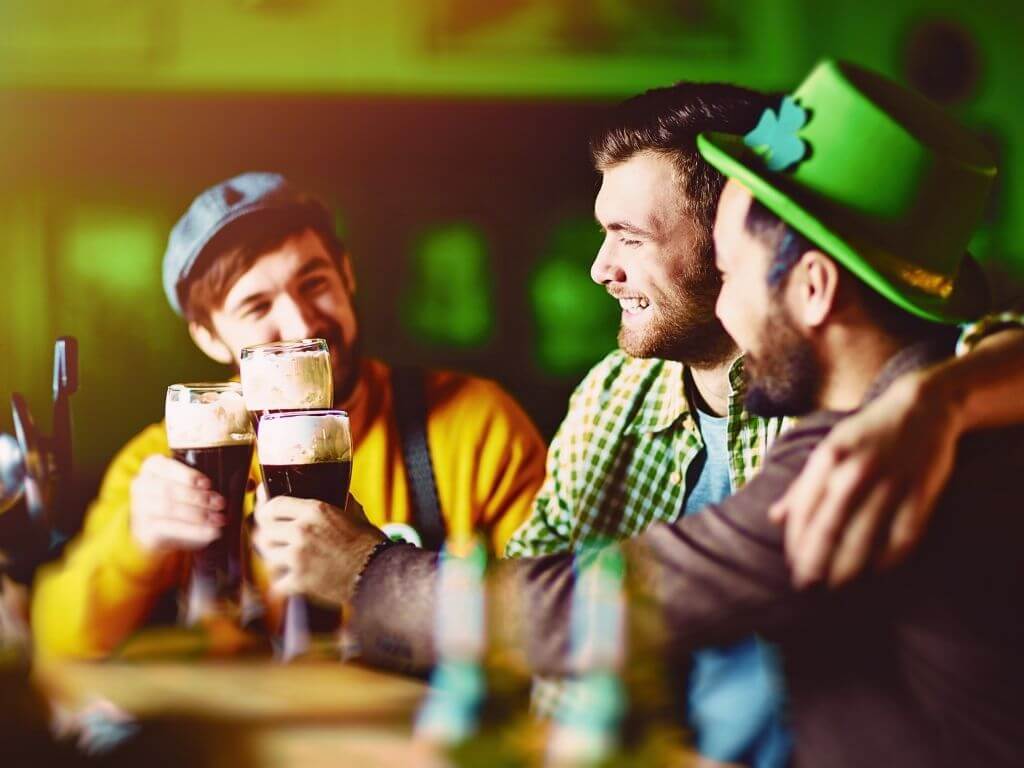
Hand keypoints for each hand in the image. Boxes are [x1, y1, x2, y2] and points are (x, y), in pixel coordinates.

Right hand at [130, 455, 224, 552]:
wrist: (158, 531)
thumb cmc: (179, 500)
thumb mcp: (186, 484)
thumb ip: (200, 483)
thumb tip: (228, 490)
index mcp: (152, 466)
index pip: (166, 467)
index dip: (187, 475)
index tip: (207, 483)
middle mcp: (141, 485)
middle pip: (169, 490)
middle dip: (198, 497)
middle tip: (219, 503)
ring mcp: (140, 509)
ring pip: (170, 509)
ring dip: (198, 515)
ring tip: (218, 519)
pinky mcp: (145, 531)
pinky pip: (171, 529)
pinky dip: (195, 531)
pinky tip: (211, 532)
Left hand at [253, 495, 385, 605]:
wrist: (378, 573)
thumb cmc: (369, 543)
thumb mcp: (354, 513)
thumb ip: (339, 501)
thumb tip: (336, 491)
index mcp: (314, 510)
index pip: (273, 505)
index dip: (264, 509)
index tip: (263, 513)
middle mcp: (302, 531)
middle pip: (264, 531)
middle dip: (266, 536)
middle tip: (272, 540)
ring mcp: (298, 557)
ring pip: (267, 556)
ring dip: (274, 559)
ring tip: (282, 561)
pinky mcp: (299, 582)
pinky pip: (277, 582)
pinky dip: (283, 584)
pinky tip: (291, 581)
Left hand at [769, 371, 959, 587]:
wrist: (922, 407)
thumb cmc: (867, 433)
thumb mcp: (828, 449)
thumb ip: (803, 485)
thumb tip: (775, 518)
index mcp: (828, 459)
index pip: (804, 510)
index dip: (797, 543)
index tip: (793, 565)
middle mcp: (855, 471)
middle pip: (830, 529)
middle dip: (815, 563)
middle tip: (807, 588)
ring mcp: (890, 483)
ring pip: (864, 538)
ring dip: (848, 569)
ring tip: (836, 588)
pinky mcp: (921, 493)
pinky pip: (902, 537)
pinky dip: (889, 560)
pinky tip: (877, 574)